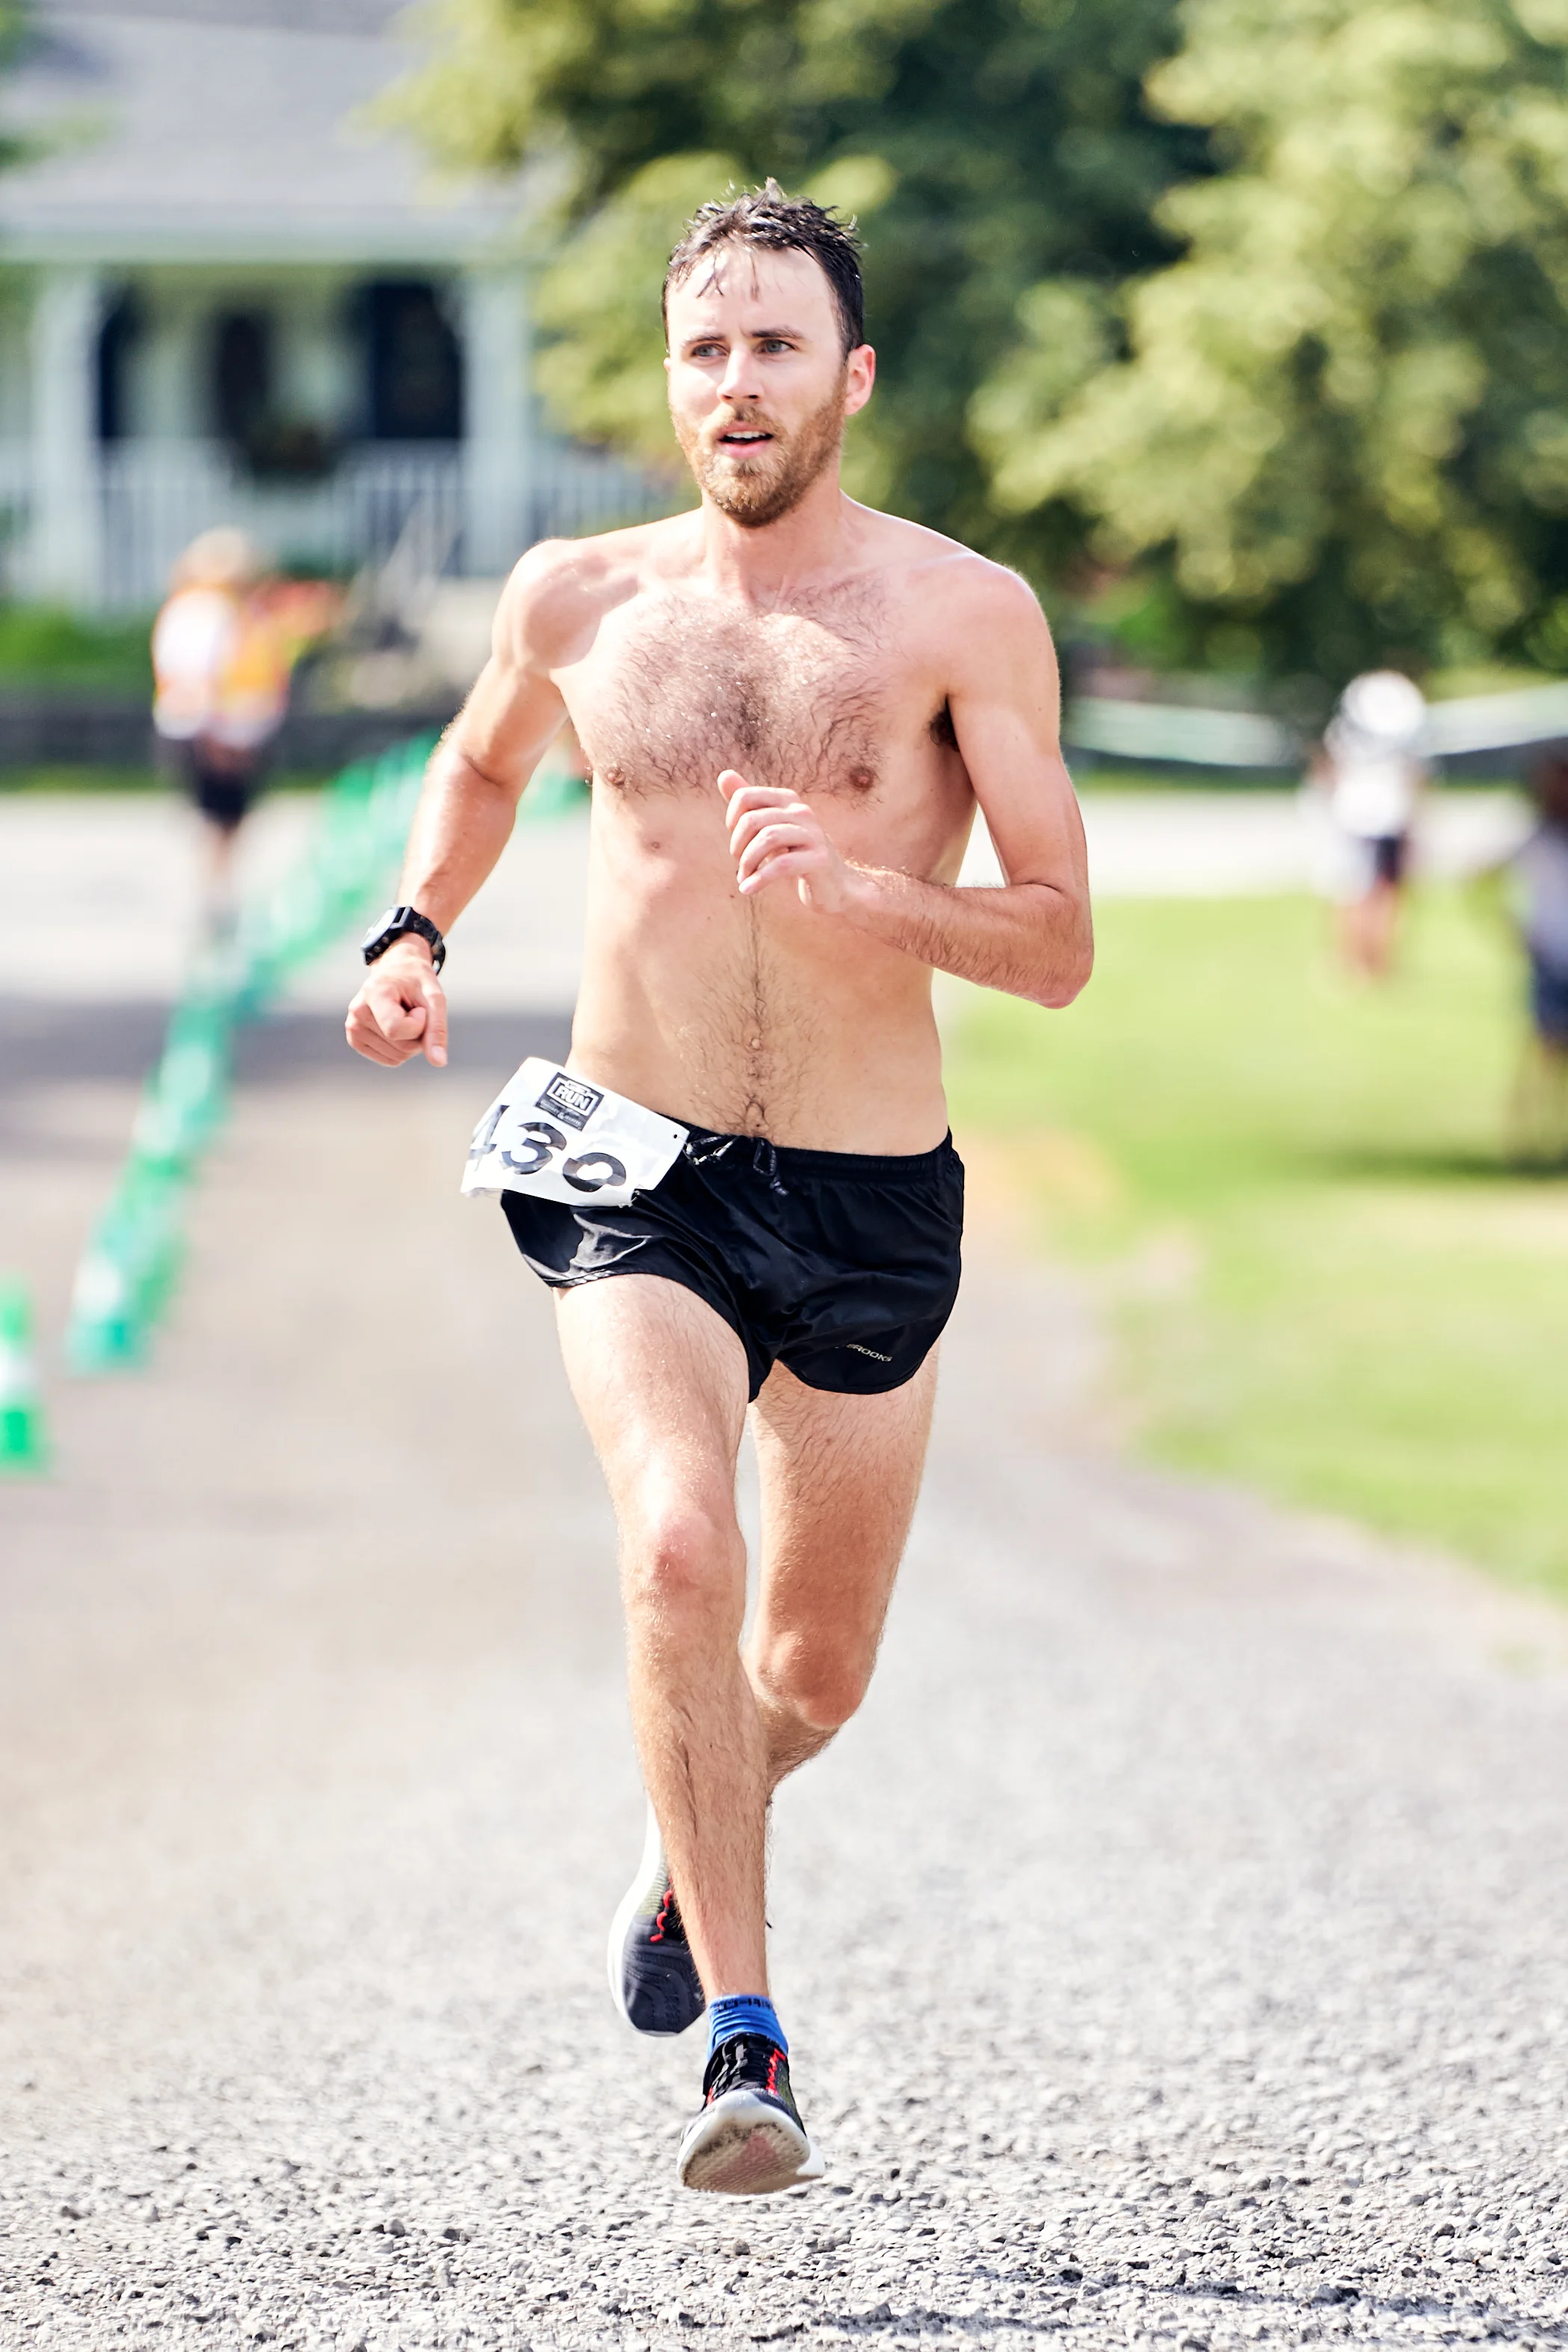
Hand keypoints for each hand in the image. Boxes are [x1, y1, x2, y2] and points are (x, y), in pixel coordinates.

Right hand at [345, 939, 447, 1066]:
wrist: (397, 972)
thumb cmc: (417, 982)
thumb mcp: (434, 998)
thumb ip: (437, 1029)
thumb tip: (439, 1062)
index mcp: (373, 993)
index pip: (396, 1030)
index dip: (419, 1025)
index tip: (419, 1007)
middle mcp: (357, 1011)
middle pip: (401, 1047)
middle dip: (418, 1035)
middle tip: (413, 1011)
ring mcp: (353, 1027)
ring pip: (397, 1058)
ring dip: (411, 1043)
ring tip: (404, 1017)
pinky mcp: (355, 1039)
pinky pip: (390, 1060)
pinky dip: (401, 1049)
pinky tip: (396, 1027)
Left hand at [719, 769, 861, 914]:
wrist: (831, 885)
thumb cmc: (795, 855)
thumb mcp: (768, 829)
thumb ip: (748, 804)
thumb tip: (724, 775)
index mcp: (787, 800)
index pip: (745, 797)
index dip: (732, 821)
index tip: (738, 843)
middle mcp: (801, 812)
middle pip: (752, 820)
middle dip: (738, 847)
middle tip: (741, 867)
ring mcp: (813, 834)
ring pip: (767, 838)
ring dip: (748, 863)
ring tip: (744, 879)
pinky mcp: (820, 858)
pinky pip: (783, 864)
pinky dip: (760, 879)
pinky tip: (749, 889)